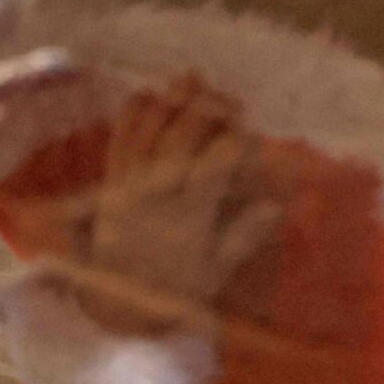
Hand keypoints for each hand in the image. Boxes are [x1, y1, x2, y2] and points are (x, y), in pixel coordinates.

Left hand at [58, 77, 277, 330]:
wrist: (115, 304)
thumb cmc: (173, 291)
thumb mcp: (214, 273)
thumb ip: (242, 237)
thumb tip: (274, 206)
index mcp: (188, 218)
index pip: (215, 167)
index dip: (236, 144)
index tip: (252, 136)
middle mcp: (156, 195)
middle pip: (181, 139)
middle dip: (206, 111)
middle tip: (229, 99)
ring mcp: (128, 185)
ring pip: (149, 132)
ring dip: (170, 102)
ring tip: (191, 78)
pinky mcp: (108, 182)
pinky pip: (119, 140)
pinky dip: (131, 115)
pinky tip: (146, 95)